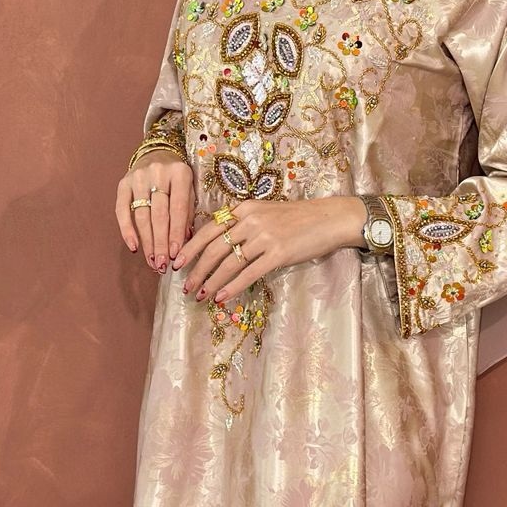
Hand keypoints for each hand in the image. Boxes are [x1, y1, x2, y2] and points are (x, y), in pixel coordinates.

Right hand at [116, 148, 194, 269]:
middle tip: (162, 264)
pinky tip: (134, 247)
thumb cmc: (177, 177)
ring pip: (142, 216)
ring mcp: (138, 177)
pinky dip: (127, 230)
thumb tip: (184, 243)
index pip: (178, 208)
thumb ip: (188, 213)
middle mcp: (158, 173)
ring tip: (152, 261)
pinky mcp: (123, 183)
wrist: (157, 153)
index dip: (176, 233)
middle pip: (159, 215)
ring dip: (147, 242)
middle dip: (160, 243)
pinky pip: (122, 210)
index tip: (175, 254)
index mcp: (180, 174)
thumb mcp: (190, 189)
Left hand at [172, 196, 366, 305]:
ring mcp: (264, 237)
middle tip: (186, 286)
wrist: (329, 219)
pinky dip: (231, 287)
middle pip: (214, 248)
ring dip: (211, 281)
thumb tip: (219, 245)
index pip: (208, 229)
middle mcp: (250, 220)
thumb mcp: (265, 213)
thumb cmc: (298, 218)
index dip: (190, 248)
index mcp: (244, 208)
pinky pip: (248, 273)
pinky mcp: (278, 253)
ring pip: (228, 263)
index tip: (177, 263)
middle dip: (197, 270)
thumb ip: (243, 223)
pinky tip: (221, 297)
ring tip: (200, 295)